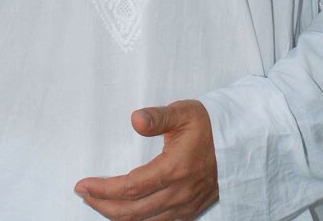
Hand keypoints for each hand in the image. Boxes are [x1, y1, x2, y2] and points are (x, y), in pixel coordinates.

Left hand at [75, 100, 217, 220]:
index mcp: (175, 169)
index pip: (130, 188)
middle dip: (103, 206)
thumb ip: (157, 116)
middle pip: (132, 213)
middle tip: (84, 194)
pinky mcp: (190, 211)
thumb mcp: (183, 112)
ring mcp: (185, 207)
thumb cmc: (208, 124)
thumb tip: (134, 119)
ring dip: (117, 216)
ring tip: (98, 202)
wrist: (239, 141)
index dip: (103, 190)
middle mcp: (179, 194)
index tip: (83, 184)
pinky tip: (125, 212)